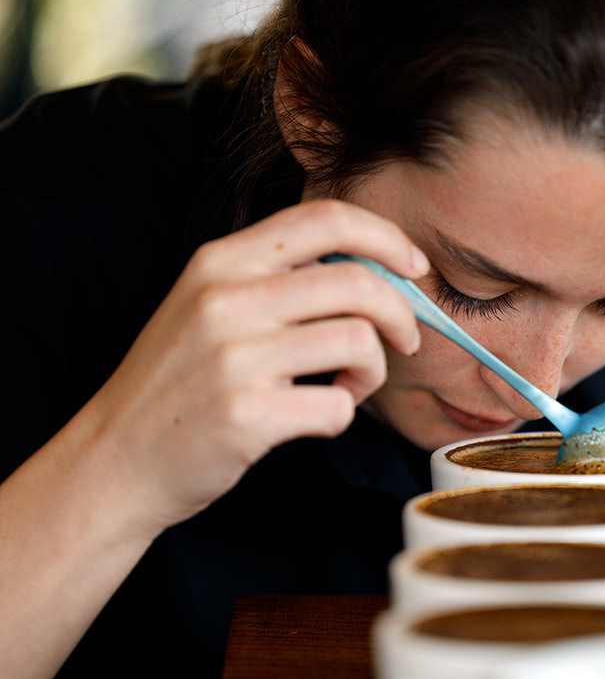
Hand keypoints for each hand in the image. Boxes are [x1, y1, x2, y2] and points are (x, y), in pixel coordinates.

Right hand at [80, 199, 427, 531]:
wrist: (115, 460)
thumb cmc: (178, 384)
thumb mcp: (209, 306)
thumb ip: (277, 280)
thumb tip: (375, 271)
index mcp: (221, 262)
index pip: (325, 218)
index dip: (387, 237)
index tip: (415, 267)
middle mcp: (226, 299)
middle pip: (358, 282)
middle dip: (401, 312)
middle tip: (405, 341)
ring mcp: (233, 357)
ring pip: (358, 341)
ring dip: (373, 370)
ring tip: (348, 385)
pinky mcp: (245, 414)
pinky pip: (338, 404)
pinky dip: (344, 414)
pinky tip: (319, 415)